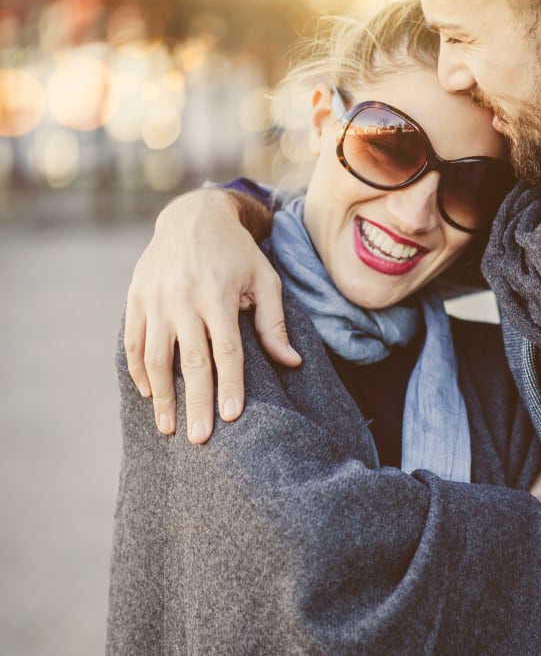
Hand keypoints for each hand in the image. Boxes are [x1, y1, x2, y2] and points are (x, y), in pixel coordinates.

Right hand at [123, 188, 300, 443]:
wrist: (193, 216)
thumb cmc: (238, 253)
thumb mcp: (265, 279)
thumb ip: (274, 323)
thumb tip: (292, 363)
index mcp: (219, 294)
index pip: (226, 351)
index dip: (229, 386)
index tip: (231, 418)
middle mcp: (184, 298)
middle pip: (191, 361)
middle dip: (195, 403)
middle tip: (199, 439)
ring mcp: (155, 299)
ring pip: (156, 358)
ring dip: (162, 396)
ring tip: (169, 427)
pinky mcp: (135, 298)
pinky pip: (134, 343)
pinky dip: (139, 371)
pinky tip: (149, 394)